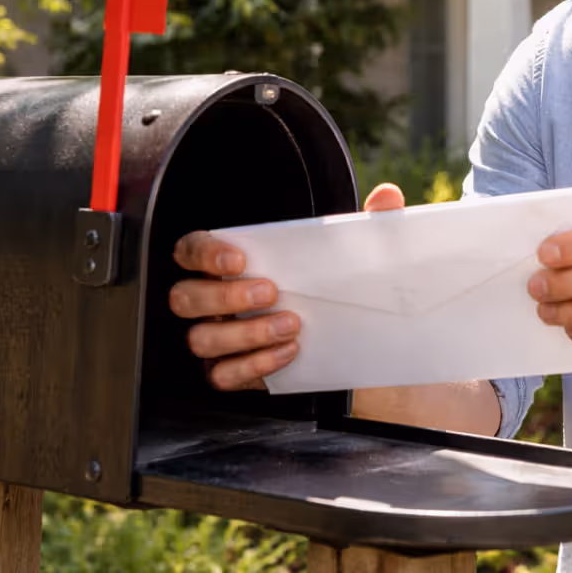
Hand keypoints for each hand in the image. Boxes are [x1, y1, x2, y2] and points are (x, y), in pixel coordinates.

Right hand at [170, 182, 406, 389]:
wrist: (351, 346)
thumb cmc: (333, 290)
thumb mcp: (350, 259)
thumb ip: (367, 227)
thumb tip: (386, 197)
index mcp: (228, 264)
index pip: (190, 251)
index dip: (203, 252)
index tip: (239, 258)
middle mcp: (213, 301)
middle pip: (185, 298)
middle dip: (224, 296)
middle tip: (271, 292)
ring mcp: (219, 338)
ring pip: (201, 339)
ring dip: (245, 333)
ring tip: (291, 325)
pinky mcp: (232, 372)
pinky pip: (223, 375)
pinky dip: (253, 365)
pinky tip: (288, 352)